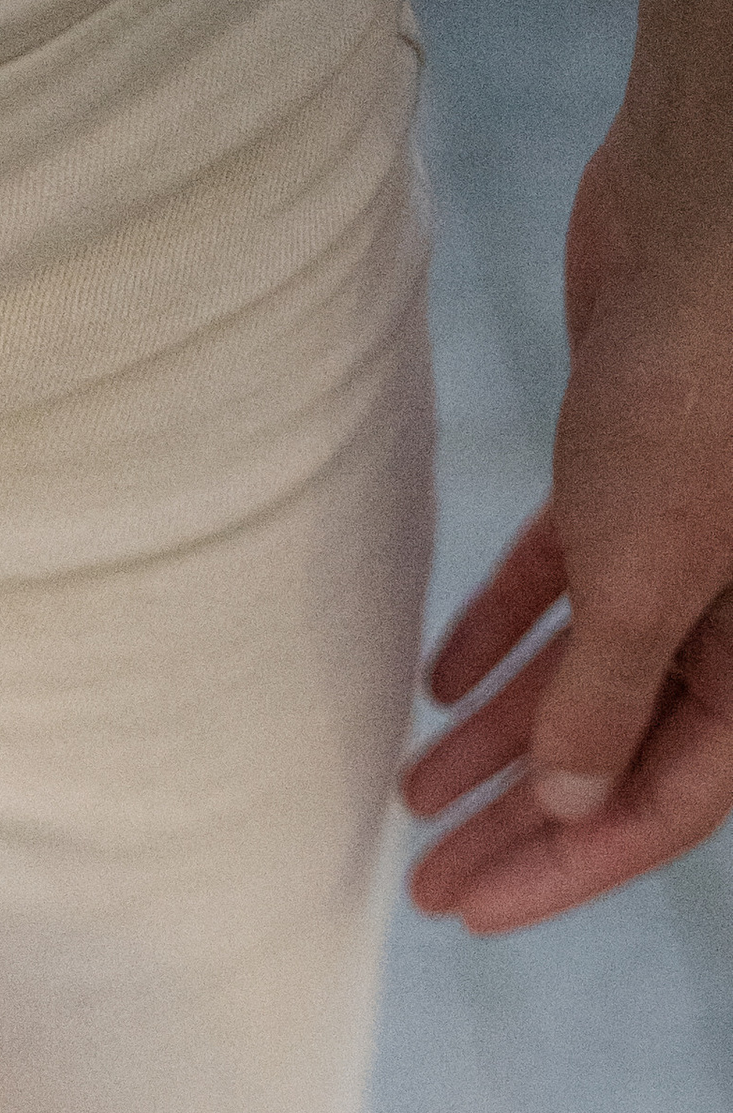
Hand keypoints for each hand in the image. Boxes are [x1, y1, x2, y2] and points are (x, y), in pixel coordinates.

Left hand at [402, 123, 732, 932]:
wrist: (717, 204)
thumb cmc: (706, 387)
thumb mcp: (646, 577)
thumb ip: (607, 696)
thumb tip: (564, 796)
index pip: (678, 798)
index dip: (570, 862)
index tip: (467, 908)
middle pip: (629, 743)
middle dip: (526, 815)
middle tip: (426, 880)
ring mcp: (701, 534)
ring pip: (596, 664)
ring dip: (504, 731)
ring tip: (411, 794)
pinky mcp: (641, 465)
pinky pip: (576, 577)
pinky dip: (509, 630)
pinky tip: (437, 686)